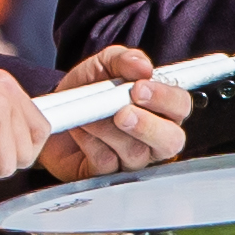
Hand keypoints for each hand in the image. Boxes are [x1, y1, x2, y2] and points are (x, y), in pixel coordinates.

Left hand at [34, 44, 195, 182]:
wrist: (54, 112)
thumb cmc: (87, 91)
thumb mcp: (103, 65)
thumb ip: (124, 59)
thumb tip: (144, 66)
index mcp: (161, 109)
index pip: (181, 106)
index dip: (166, 99)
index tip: (140, 88)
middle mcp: (154, 138)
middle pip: (171, 141)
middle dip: (147, 125)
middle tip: (122, 113)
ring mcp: (133, 159)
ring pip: (135, 152)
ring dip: (107, 129)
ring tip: (89, 113)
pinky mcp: (108, 174)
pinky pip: (107, 163)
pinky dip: (90, 142)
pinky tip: (81, 129)